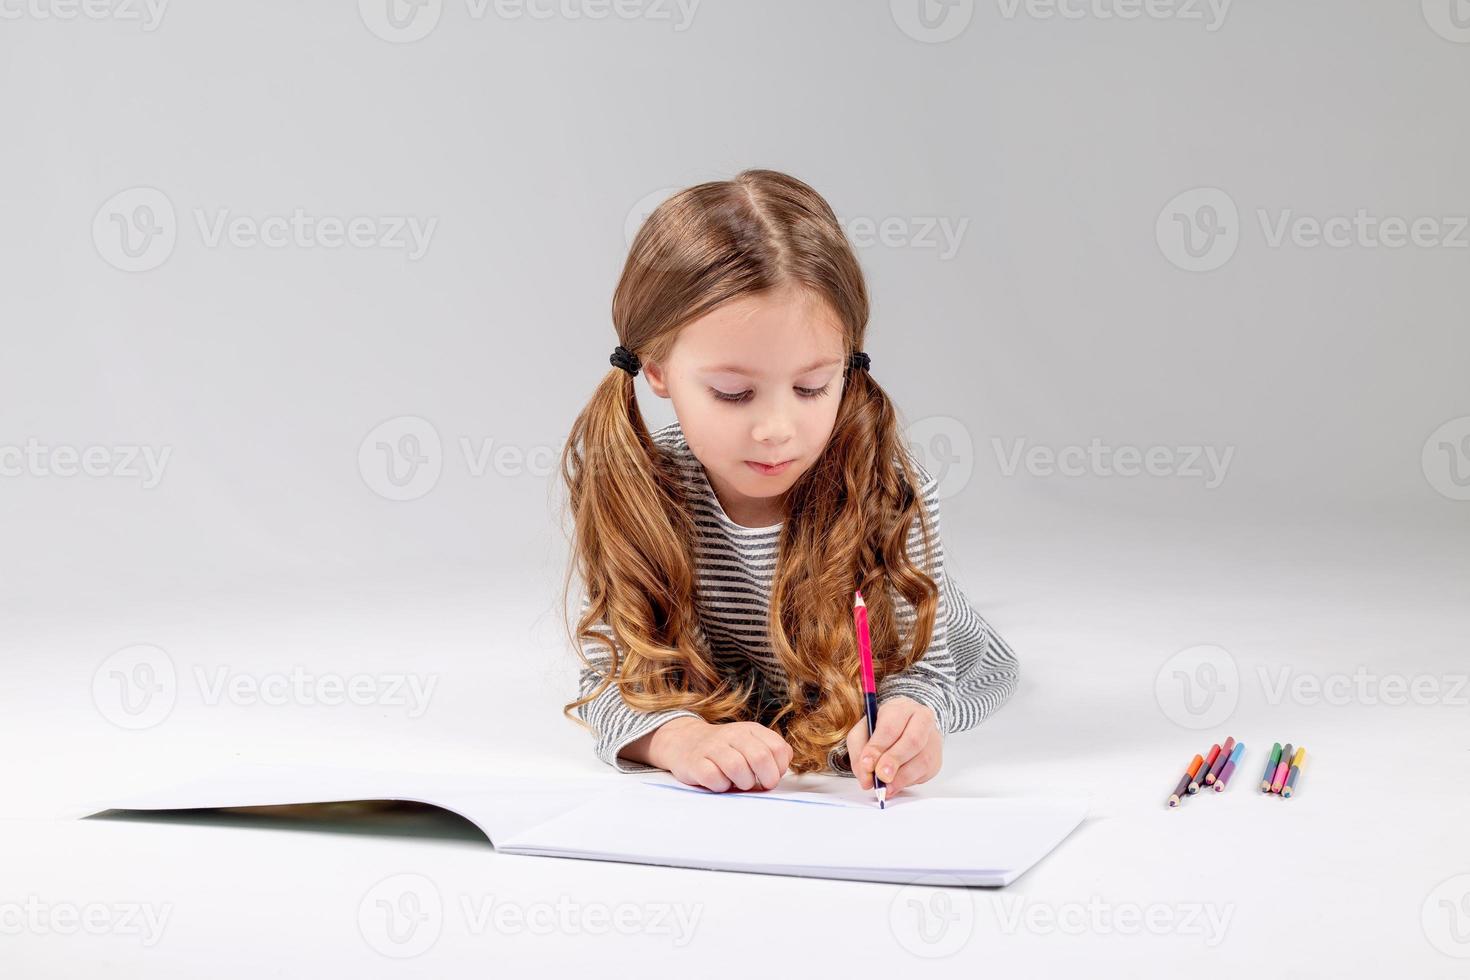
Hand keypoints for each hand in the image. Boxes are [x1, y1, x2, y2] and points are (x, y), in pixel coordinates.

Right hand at [650, 716, 792, 791]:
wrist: (685, 742)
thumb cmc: (726, 750)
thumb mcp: (751, 743)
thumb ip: (771, 753)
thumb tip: (779, 769)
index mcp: (751, 730)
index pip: (778, 748)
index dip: (780, 768)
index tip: (771, 774)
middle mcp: (733, 734)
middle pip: (760, 757)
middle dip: (766, 778)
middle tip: (761, 785)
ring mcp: (712, 747)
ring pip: (737, 768)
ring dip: (743, 783)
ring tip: (739, 783)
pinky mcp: (695, 762)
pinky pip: (714, 778)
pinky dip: (721, 786)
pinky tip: (719, 782)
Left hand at [846, 696, 942, 798]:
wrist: (906, 727)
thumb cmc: (882, 729)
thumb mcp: (862, 732)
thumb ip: (859, 752)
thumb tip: (866, 778)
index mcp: (900, 708)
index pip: (890, 726)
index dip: (878, 747)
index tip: (867, 764)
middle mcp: (921, 719)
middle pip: (912, 741)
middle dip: (893, 761)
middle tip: (880, 776)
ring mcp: (932, 739)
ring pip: (922, 760)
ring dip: (901, 777)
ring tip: (885, 786)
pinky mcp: (936, 759)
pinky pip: (924, 773)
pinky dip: (907, 782)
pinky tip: (895, 784)